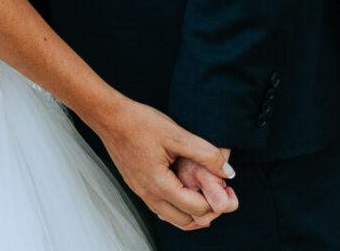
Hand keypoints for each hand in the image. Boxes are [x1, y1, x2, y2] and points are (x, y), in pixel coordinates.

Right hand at [88, 99, 230, 229]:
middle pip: (185, 221)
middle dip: (207, 211)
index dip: (216, 201)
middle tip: (221, 194)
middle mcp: (148, 194)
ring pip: (172, 217)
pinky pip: (162, 208)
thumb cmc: (141, 123)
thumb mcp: (178, 134)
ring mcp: (141, 192)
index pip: (196, 208)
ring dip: (192, 211)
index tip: (227, 187)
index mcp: (159, 184)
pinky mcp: (138, 187)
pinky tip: (188, 189)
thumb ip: (205, 154)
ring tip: (207, 192)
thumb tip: (228, 172)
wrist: (110, 118)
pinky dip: (178, 206)